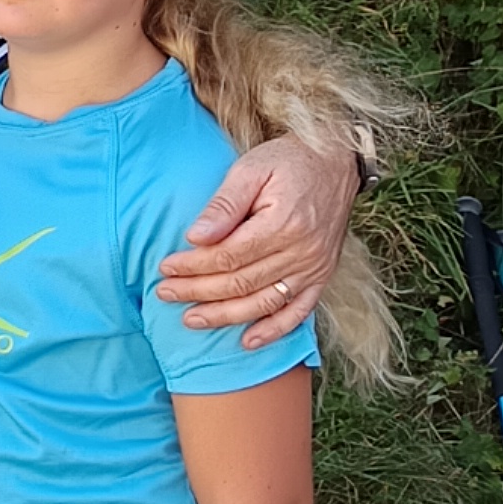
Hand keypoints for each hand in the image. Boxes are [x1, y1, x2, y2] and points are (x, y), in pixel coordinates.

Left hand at [158, 133, 357, 345]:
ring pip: (263, 302)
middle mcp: (302, 251)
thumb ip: (223, 205)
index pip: (227, 256)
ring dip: (225, 316)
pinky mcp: (322, 275)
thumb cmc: (289, 161)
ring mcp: (315, 267)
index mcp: (282, 224)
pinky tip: (248, 342)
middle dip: (198, 292)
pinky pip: (299, 311)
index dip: (193, 266)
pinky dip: (274, 330)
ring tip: (191, 320)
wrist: (337, 161)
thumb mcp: (251, 168)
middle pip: (241, 283)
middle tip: (165, 293)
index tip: (165, 267)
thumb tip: (195, 237)